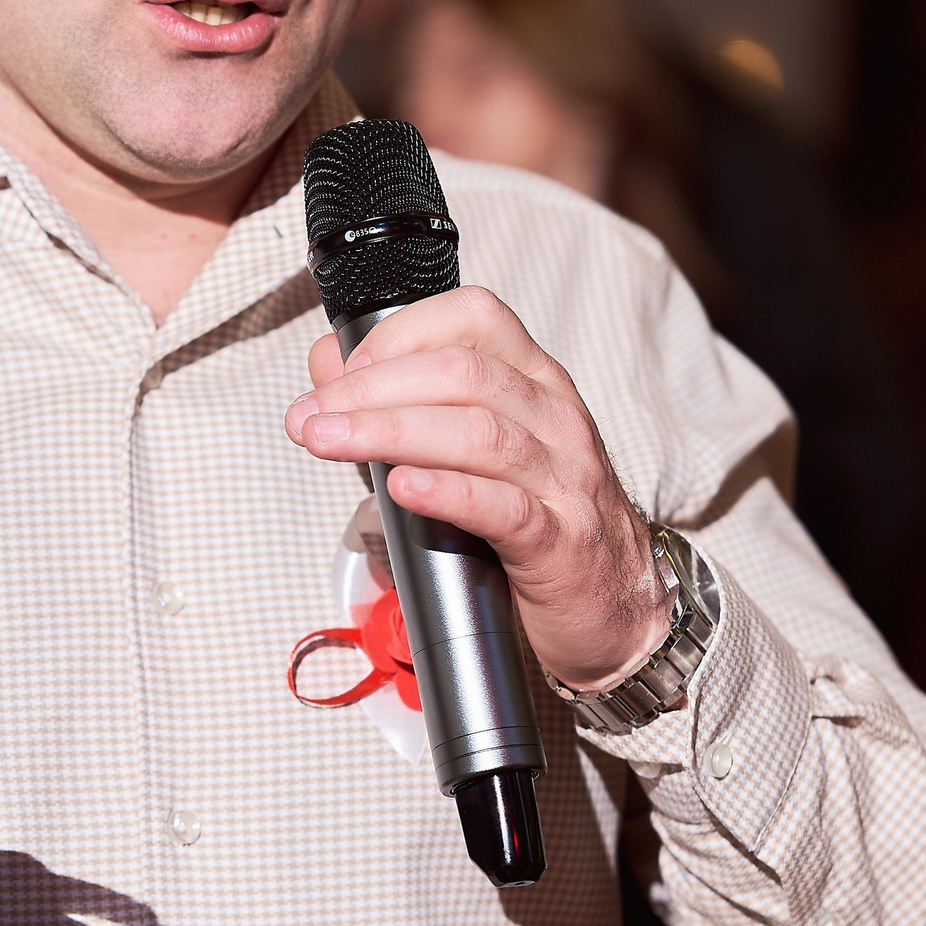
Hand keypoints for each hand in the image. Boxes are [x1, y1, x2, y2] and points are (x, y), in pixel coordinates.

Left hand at [285, 285, 665, 689]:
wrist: (615, 607)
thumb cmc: (534, 520)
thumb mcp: (475, 448)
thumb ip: (406, 403)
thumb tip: (329, 368)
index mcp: (534, 381)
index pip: (473, 318)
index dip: (398, 335)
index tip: (341, 374)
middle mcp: (555, 417)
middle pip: (461, 374)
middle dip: (371, 390)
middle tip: (309, 419)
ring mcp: (565, 478)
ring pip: (478, 433)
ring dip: (390, 432)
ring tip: (330, 443)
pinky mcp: (561, 542)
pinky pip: (506, 507)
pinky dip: (449, 493)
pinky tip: (404, 489)